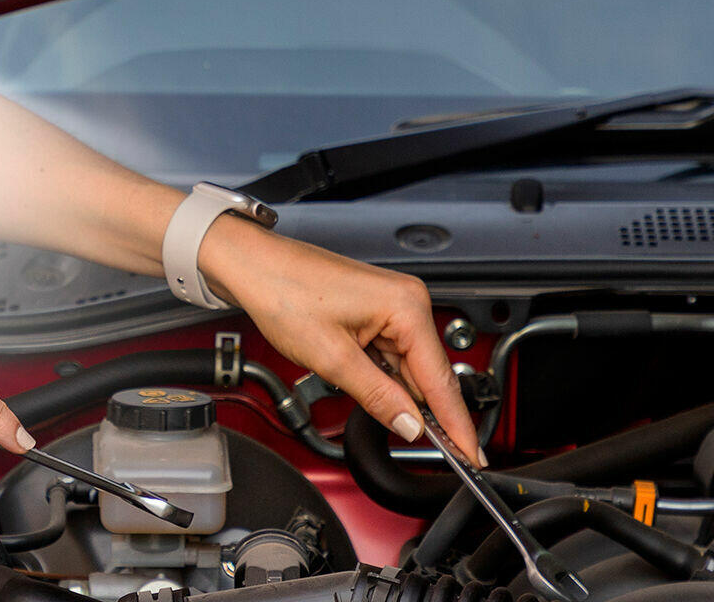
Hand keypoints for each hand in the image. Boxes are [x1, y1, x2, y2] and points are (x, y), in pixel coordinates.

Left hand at [199, 220, 482, 466]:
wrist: (251, 265)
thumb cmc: (283, 291)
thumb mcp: (331, 357)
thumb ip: (377, 396)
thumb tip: (410, 425)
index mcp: (405, 306)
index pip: (441, 378)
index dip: (456, 424)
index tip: (472, 456)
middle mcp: (406, 299)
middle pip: (427, 373)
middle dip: (424, 410)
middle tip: (435, 451)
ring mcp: (391, 303)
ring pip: (407, 366)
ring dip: (395, 390)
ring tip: (371, 401)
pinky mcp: (374, 308)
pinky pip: (391, 353)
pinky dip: (383, 374)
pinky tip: (366, 383)